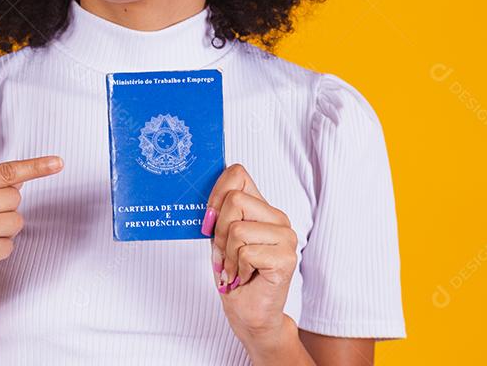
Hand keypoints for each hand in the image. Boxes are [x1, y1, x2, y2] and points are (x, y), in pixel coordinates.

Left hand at [203, 163, 298, 349]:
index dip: (216, 192)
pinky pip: (246, 252)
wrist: (249, 312)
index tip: (208, 220)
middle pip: (234, 200)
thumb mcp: (219, 237)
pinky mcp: (287, 259)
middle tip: (224, 255)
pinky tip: (245, 277)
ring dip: (228, 255)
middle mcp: (278, 218)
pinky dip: (237, 268)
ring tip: (236, 268)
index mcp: (262, 208)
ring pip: (237, 228)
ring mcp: (286, 237)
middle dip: (218, 232)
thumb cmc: (234, 274)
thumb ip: (217, 214)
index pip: (238, 174)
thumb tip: (199, 192)